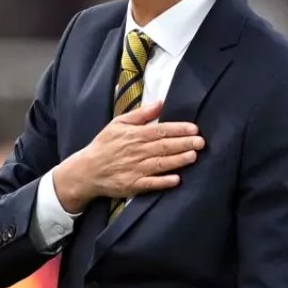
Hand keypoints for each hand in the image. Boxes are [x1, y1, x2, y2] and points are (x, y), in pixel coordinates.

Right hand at [53, 100, 203, 212]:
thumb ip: (140, 114)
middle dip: (183, 144)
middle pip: (163, 146)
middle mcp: (136, 151)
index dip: (178, 129)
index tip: (194, 129)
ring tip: (193, 156)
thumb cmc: (104, 145)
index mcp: (134, 135)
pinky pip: (150, 183)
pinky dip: (163, 182)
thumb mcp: (118, 124)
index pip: (160, 130)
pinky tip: (176, 180)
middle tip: (201, 142)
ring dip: (177, 160)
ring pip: (160, 164)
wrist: (86, 170)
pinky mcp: (132, 185)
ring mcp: (134, 169)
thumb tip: (160, 103)